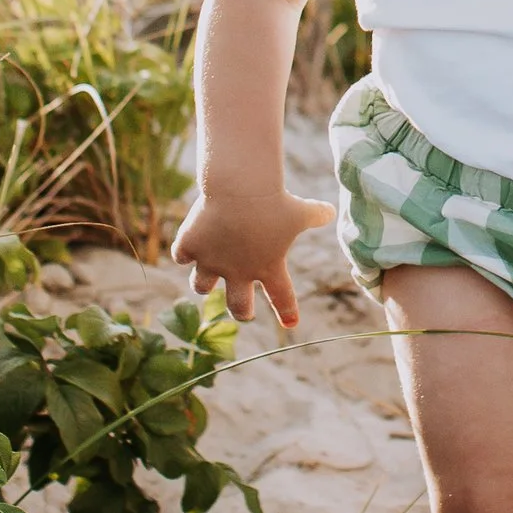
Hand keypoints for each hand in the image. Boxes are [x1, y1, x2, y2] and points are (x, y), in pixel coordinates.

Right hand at [170, 181, 334, 328]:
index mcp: (269, 268)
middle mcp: (238, 272)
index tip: (291, 323)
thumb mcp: (302, 210)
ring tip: (206, 274)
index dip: (287, 311)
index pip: (283, 298)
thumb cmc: (275, 200)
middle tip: (242, 309)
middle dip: (240, 311)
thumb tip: (331, 211)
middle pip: (238, 307)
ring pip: (201, 286)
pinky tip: (188, 245)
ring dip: (204, 283)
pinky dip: (184, 251)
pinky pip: (182, 256)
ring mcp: (211, 261)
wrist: (241, 189)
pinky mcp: (191, 245)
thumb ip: (317, 214)